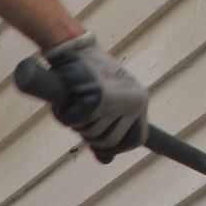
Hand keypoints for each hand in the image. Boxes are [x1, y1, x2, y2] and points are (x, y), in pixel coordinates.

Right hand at [19, 33, 150, 159]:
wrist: (74, 46)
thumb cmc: (87, 72)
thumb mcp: (107, 98)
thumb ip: (110, 126)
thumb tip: (106, 160)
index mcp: (141, 100)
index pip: (137, 139)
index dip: (117, 145)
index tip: (102, 144)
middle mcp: (134, 101)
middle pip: (110, 140)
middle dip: (91, 133)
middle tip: (80, 115)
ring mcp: (116, 101)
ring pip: (91, 132)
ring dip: (77, 122)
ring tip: (73, 100)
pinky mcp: (96, 99)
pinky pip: (74, 122)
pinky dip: (64, 114)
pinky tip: (64, 100)